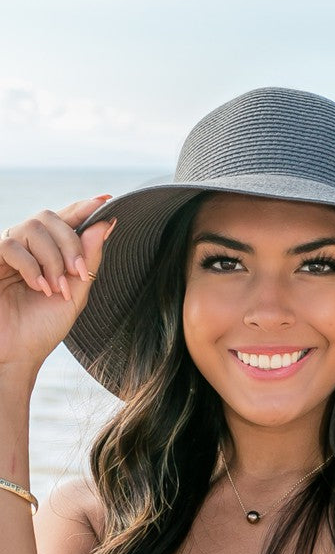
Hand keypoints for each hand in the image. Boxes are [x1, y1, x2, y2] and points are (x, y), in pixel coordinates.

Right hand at [0, 197, 116, 375]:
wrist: (18, 354)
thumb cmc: (43, 327)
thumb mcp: (76, 293)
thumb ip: (88, 259)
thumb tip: (106, 224)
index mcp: (49, 252)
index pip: (66, 220)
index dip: (83, 207)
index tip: (106, 199)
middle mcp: (27, 247)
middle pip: (50, 217)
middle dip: (70, 243)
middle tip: (76, 273)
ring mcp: (8, 252)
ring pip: (33, 228)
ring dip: (52, 258)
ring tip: (55, 289)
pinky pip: (11, 245)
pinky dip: (31, 265)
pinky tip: (39, 287)